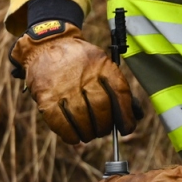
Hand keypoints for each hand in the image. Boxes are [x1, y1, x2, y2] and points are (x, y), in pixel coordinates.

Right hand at [10, 21, 140, 143]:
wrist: (47, 44)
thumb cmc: (80, 61)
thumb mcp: (100, 63)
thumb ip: (116, 87)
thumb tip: (134, 115)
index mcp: (102, 65)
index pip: (119, 93)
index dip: (125, 114)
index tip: (126, 128)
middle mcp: (84, 76)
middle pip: (100, 109)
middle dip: (104, 126)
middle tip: (102, 130)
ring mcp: (63, 87)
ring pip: (82, 119)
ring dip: (88, 133)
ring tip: (88, 134)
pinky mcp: (46, 97)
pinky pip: (60, 123)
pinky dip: (69, 134)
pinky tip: (74, 136)